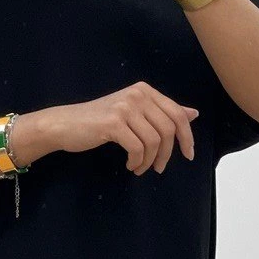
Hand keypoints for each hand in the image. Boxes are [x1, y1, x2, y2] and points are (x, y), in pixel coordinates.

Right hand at [55, 84, 197, 175]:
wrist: (65, 124)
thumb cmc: (99, 122)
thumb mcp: (134, 113)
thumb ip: (162, 112)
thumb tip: (193, 114)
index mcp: (145, 90)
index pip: (177, 114)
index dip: (187, 137)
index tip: (189, 154)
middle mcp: (137, 94)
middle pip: (169, 129)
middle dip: (168, 153)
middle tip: (159, 168)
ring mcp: (125, 107)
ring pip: (154, 141)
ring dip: (150, 161)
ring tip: (140, 168)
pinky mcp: (113, 123)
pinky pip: (137, 148)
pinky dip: (137, 161)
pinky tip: (130, 165)